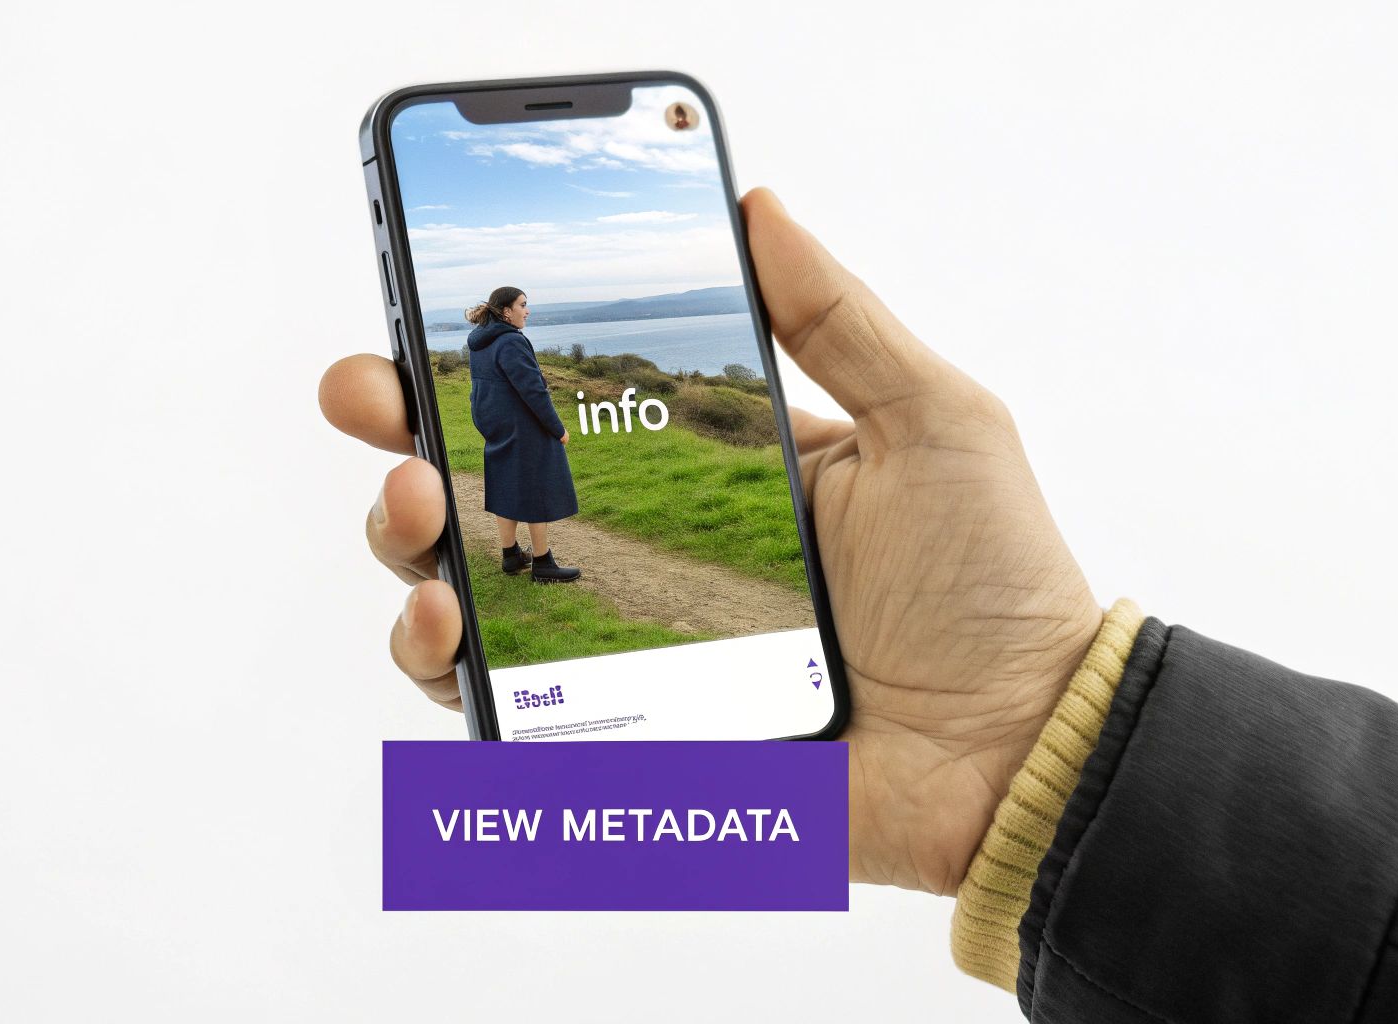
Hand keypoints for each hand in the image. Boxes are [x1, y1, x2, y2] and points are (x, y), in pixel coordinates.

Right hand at [318, 187, 1102, 897]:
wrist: (1020, 747)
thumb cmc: (990, 585)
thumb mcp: (930, 419)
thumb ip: (836, 317)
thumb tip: (757, 205)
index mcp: (711, 475)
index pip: (570, 414)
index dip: (483, 372)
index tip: (422, 322)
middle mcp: (654, 562)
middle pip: (490, 504)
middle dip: (407, 445)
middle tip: (376, 403)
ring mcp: (632, 661)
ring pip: (472, 608)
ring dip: (410, 554)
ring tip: (417, 516)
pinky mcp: (632, 751)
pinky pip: (508, 723)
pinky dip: (455, 680)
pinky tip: (449, 630)